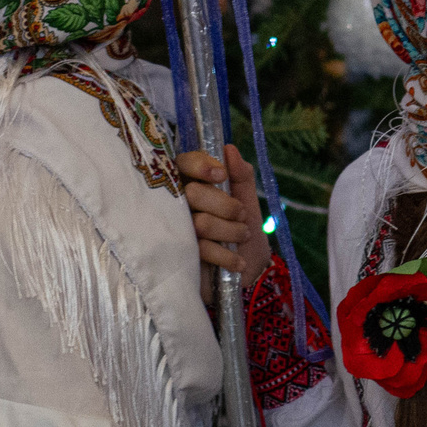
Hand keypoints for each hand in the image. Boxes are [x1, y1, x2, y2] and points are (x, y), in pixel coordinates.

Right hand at [181, 144, 272, 298]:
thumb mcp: (249, 201)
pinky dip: (226, 255)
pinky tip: (238, 261)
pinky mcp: (178, 256)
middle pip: (193, 193)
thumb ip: (242, 176)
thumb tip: (229, 150)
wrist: (251, 276)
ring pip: (199, 222)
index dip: (200, 165)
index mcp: (193, 185)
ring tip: (243, 237)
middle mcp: (178, 206)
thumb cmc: (245, 232)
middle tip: (241, 216)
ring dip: (230, 231)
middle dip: (225, 205)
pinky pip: (201, 249)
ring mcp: (176, 232)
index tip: (221, 175)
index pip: (184, 164)